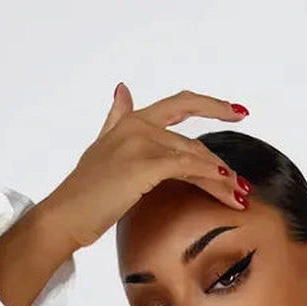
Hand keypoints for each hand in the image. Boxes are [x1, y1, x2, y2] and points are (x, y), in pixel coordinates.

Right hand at [40, 83, 250, 252]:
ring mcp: (141, 142)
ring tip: (238, 197)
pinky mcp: (144, 164)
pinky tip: (224, 186)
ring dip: (221, 178)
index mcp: (130, 122)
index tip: (238, 111)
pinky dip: (209, 176)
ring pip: (194, 156)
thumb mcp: (101, 148)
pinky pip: (187, 167)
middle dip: (220, 166)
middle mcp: (138, 126)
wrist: (65, 215)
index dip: (212, 105)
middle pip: (193, 143)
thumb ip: (115, 119)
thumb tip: (122, 90)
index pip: (179, 106)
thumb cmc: (84, 193)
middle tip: (240, 187)